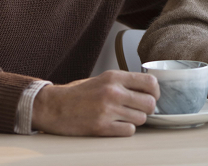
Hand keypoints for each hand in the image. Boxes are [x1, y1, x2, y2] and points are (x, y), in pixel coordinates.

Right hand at [31, 70, 159, 135]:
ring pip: (141, 119)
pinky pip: (129, 131)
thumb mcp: (102, 79)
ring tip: (123, 117)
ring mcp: (107, 110)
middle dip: (147, 109)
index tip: (151, 96)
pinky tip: (116, 125)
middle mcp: (113, 92)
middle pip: (150, 103)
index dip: (155, 92)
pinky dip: (126, 130)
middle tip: (138, 109)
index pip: (150, 82)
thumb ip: (123, 82)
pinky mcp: (101, 127)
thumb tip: (148, 89)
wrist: (52, 107)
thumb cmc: (77, 94)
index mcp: (114, 77)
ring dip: (136, 120)